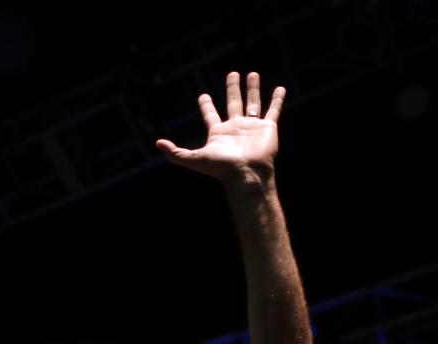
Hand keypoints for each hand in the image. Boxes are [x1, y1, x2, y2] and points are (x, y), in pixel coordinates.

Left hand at [156, 71, 285, 184]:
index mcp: (219, 133)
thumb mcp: (194, 159)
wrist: (246, 174)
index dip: (206, 105)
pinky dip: (277, 99)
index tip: (203, 96)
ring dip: (252, 89)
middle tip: (232, 74)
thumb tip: (157, 144)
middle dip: (232, 89)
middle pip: (233, 103)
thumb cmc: (222, 168)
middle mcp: (235, 127)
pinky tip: (280, 88)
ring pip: (253, 102)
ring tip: (252, 74)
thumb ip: (175, 152)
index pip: (211, 115)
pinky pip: (273, 110)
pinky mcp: (268, 128)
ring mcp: (252, 127)